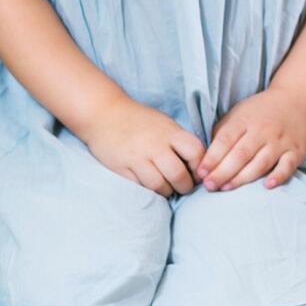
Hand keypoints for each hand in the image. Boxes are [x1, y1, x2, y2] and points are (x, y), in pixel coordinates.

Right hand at [80, 95, 205, 196]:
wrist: (105, 114)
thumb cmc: (139, 120)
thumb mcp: (165, 123)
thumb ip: (179, 141)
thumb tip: (199, 163)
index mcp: (170, 132)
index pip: (195, 152)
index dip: (200, 166)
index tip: (197, 172)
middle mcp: (155, 145)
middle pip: (178, 174)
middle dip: (185, 186)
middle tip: (184, 187)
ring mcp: (137, 158)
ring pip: (159, 185)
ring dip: (167, 192)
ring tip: (168, 189)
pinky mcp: (122, 169)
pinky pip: (140, 187)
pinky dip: (149, 192)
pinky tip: (151, 187)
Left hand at [197, 87, 305, 191]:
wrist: (296, 100)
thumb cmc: (261, 111)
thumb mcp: (238, 112)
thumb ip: (223, 132)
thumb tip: (207, 157)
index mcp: (245, 119)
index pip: (225, 140)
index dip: (212, 157)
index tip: (201, 173)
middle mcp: (263, 130)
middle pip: (241, 154)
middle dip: (222, 172)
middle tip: (209, 186)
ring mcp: (280, 141)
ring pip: (261, 163)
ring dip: (242, 178)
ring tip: (226, 188)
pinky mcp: (296, 151)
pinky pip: (287, 166)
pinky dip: (278, 176)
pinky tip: (267, 186)